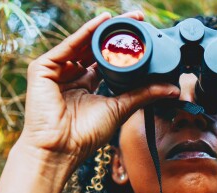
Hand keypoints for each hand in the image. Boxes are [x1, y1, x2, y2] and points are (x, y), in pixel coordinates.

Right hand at [17, 11, 178, 174]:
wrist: (61, 149)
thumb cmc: (85, 135)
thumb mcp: (120, 108)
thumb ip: (144, 95)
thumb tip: (173, 89)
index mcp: (86, 84)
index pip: (105, 58)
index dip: (122, 46)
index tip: (142, 34)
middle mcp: (70, 74)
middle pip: (94, 46)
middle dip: (115, 32)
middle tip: (138, 19)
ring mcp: (56, 70)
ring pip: (82, 42)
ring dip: (103, 28)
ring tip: (125, 19)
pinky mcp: (42, 68)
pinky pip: (68, 45)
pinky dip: (85, 33)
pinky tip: (102, 23)